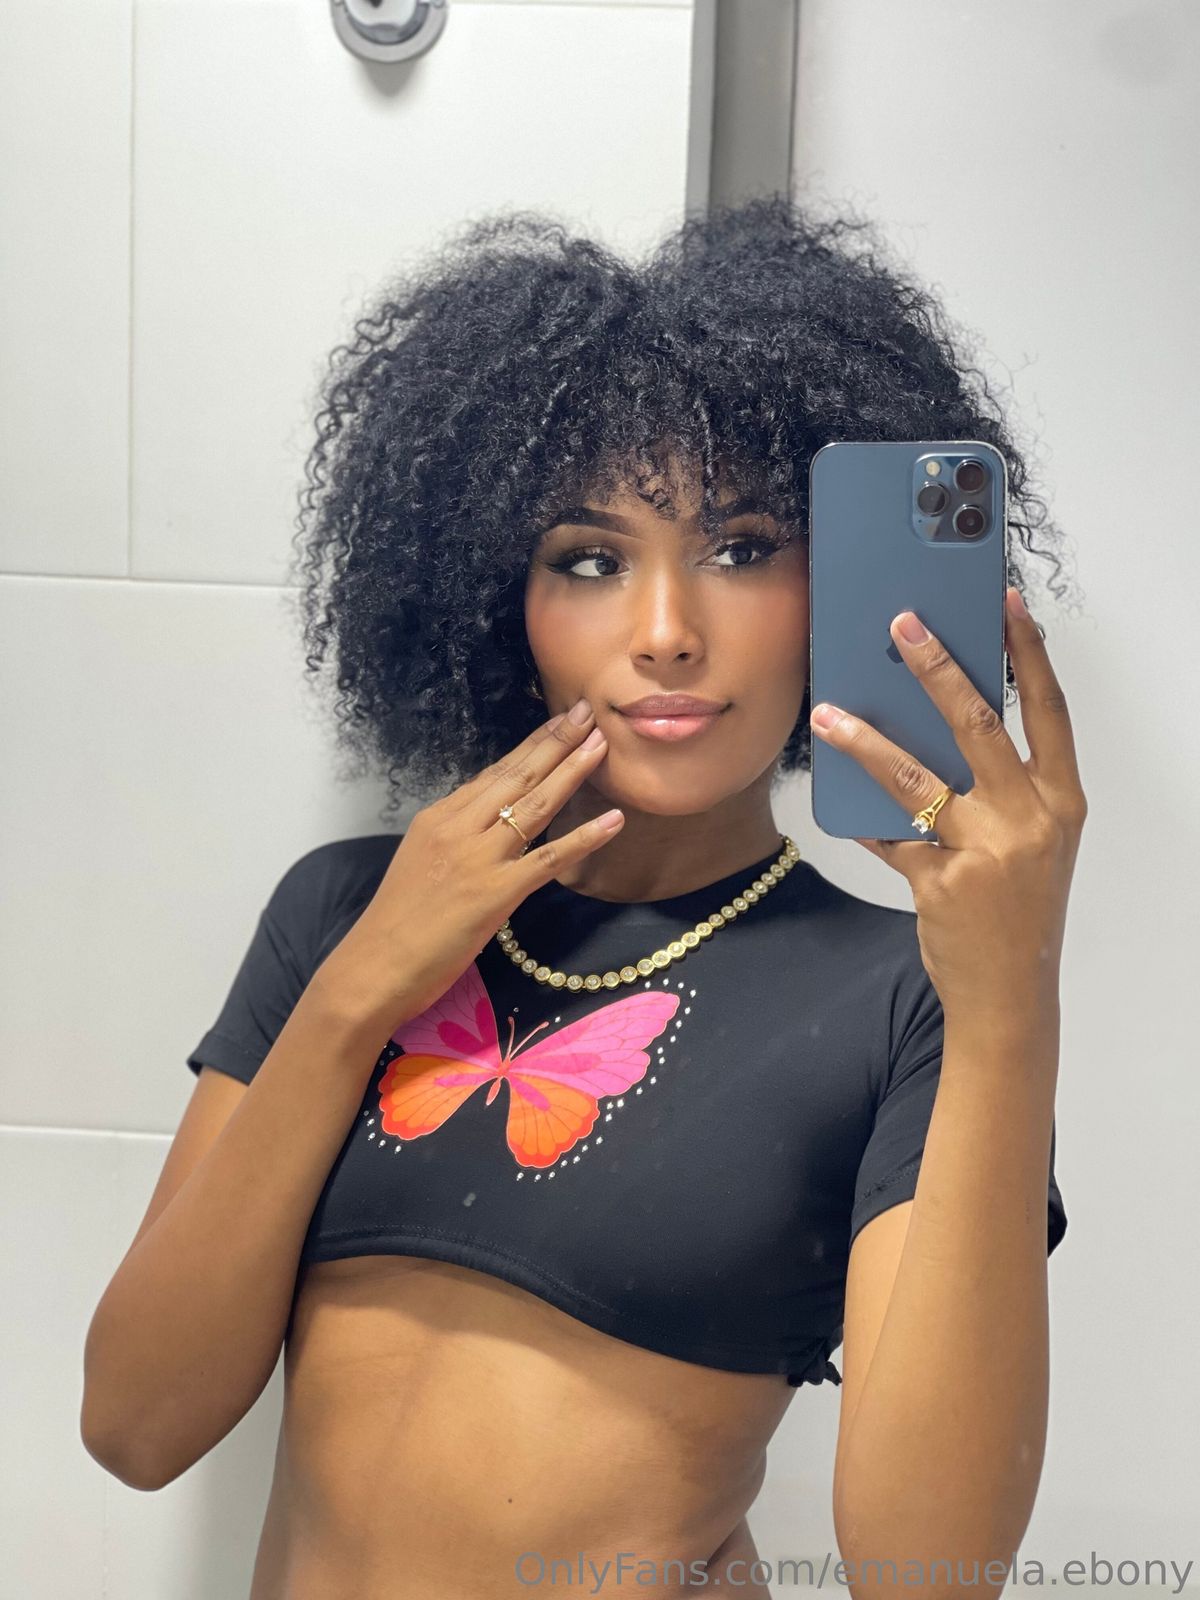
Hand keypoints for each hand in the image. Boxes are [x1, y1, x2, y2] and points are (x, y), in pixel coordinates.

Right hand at [316, 702, 622, 1033]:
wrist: (374, 967)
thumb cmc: (396, 924)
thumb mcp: (420, 862)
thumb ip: (454, 837)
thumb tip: (489, 820)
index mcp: (438, 818)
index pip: (493, 774)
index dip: (531, 746)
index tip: (559, 722)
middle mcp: (458, 828)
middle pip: (516, 776)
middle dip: (556, 742)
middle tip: (587, 713)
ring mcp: (478, 859)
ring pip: (534, 805)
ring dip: (571, 771)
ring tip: (602, 744)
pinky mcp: (495, 894)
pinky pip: (549, 858)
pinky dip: (584, 838)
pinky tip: (613, 820)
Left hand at [808, 588, 1087, 1026]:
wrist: (1010, 996)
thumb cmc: (1018, 912)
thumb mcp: (1029, 844)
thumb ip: (998, 789)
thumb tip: (935, 723)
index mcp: (1061, 802)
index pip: (1049, 710)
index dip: (1028, 652)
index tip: (1004, 602)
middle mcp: (1031, 820)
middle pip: (979, 724)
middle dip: (937, 667)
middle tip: (903, 624)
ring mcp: (986, 852)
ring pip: (917, 776)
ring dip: (866, 739)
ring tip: (829, 712)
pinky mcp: (940, 883)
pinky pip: (888, 835)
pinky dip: (860, 817)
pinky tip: (835, 795)